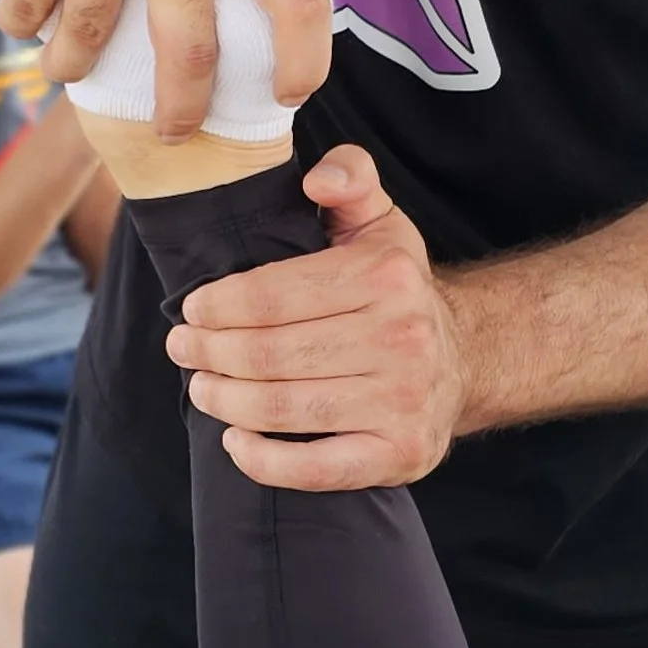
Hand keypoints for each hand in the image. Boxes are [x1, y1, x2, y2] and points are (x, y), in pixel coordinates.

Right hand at [0, 0, 328, 138]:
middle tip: (173, 130)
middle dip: (180, 113)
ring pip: (89, 43)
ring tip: (66, 67)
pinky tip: (22, 16)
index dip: (304, 59)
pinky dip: (22, 22)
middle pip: (191, 56)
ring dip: (72, 67)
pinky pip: (29, 9)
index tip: (289, 94)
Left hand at [169, 147, 467, 488]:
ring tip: (202, 388)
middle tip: (183, 349)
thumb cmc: (398, 291)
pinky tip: (236, 441)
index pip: (272, 297)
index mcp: (386, 277)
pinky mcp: (400, 453)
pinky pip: (316, 469)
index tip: (190, 310)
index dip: (217, 306)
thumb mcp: (379, 222)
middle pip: (269, 355)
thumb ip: (349, 178)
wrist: (465, 359)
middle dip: (210, 353)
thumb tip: (317, 180)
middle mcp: (401, 338)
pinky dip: (264, 461)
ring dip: (225, 401)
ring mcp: (402, 401)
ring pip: (282, 409)